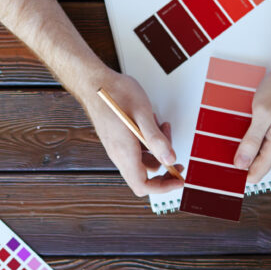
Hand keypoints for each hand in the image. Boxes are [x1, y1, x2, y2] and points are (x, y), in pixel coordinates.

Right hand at [80, 69, 183, 196]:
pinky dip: (148, 142)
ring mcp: (117, 147)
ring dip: (157, 151)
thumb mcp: (143, 114)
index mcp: (124, 151)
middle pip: (143, 176)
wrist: (93, 82)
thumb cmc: (115, 94)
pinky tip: (152, 125)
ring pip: (142, 162)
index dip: (162, 187)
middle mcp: (118, 153)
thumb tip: (170, 159)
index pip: (142, 185)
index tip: (177, 180)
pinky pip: (136, 150)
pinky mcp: (117, 140)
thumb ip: (157, 139)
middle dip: (163, 170)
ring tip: (164, 129)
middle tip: (177, 161)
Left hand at [233, 63, 270, 183]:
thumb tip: (241, 163)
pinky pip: (263, 141)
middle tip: (226, 140)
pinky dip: (253, 134)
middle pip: (255, 164)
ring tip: (237, 126)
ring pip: (258, 151)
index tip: (222, 165)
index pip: (255, 175)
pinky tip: (247, 121)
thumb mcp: (262, 113)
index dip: (237, 173)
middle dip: (239, 155)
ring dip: (246, 142)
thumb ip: (251, 140)